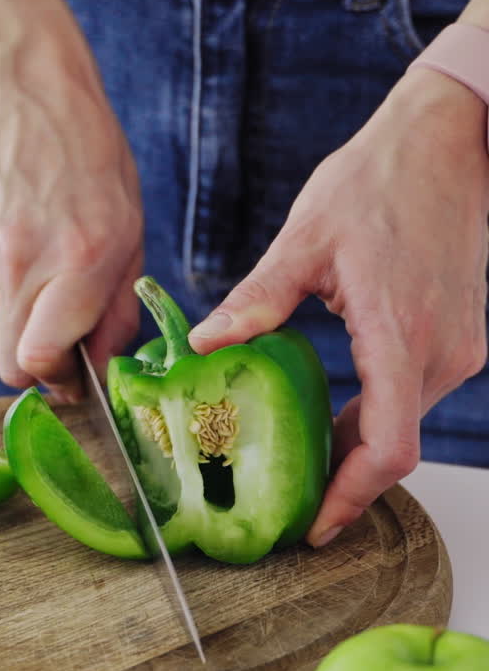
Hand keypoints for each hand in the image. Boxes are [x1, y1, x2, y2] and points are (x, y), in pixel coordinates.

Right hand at [0, 0, 142, 399]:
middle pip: (11, 362)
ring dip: (20, 326)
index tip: (77, 376)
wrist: (24, 100)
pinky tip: (17, 249)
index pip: (40, 361)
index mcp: (77, 262)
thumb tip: (103, 367)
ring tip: (43, 276)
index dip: (60, 380)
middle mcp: (21, 264)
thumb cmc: (90, 163)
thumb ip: (118, 309)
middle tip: (65, 343)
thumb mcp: (130, 233)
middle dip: (41, 365)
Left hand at [188, 69, 488, 544]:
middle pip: (394, 445)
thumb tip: (207, 343)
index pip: (388, 448)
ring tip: (300, 449)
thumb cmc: (380, 181)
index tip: (314, 527)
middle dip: (342, 478)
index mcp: (399, 332)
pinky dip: (378, 410)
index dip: (350, 497)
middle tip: (287, 495)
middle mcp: (441, 350)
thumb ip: (258, 299)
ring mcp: (460, 347)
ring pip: (406, 422)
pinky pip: (415, 394)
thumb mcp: (306, 238)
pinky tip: (336, 405)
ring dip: (358, 442)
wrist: (448, 144)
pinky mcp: (463, 337)